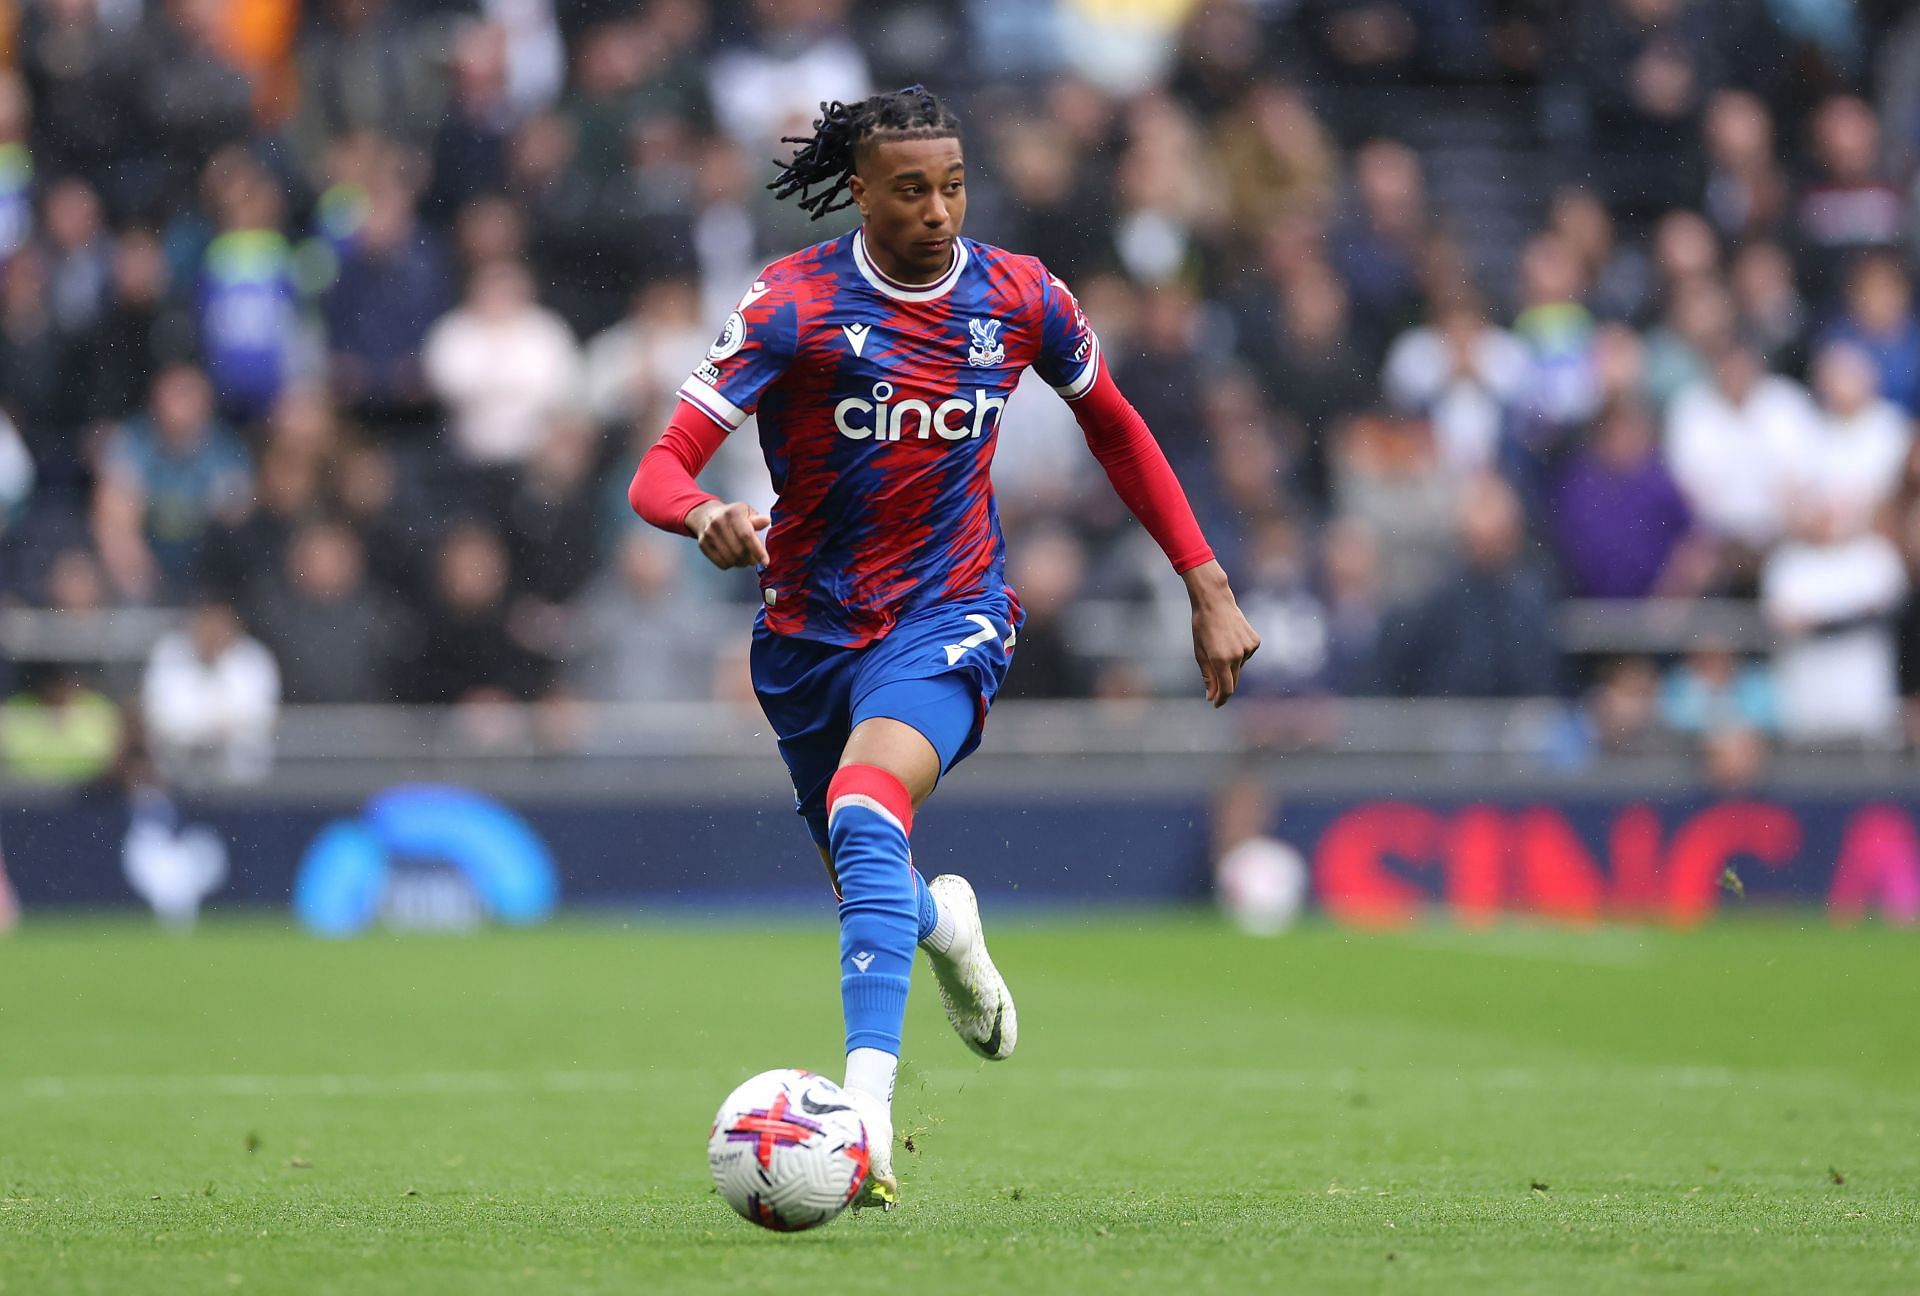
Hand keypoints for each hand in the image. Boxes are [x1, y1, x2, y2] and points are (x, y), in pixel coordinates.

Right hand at [686, 499, 770, 569]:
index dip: (758, 551)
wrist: (706, 515)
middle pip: (739, 550)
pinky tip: (734, 558)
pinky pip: (721, 563)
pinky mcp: (703, 544)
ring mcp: (709, 534)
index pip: (746, 535)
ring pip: (731, 559)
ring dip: (742, 563)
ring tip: (745, 558)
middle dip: (751, 559)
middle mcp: (719, 523)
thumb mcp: (746, 512)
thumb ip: (757, 520)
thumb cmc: (731, 515)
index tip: (765, 561)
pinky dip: (731, 564)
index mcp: (733, 513)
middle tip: (756, 559)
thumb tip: (766, 521)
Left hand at [1182, 560, 1259, 707]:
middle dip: (1224, 685)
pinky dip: (1239, 654)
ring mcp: (1248, 648)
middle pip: (1233, 680)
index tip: (1216, 704)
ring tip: (1220, 646)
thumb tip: (1211, 696)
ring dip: (1230, 665)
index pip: (1226, 689)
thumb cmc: (1202, 627)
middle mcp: (1237, 655)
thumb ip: (1207, 676)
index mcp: (1220, 659)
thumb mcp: (1200, 652)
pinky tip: (1231, 640)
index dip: (1221, 699)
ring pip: (1239, 667)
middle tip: (1214, 686)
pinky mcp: (1255, 641)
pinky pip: (1246, 655)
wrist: (1215, 602)